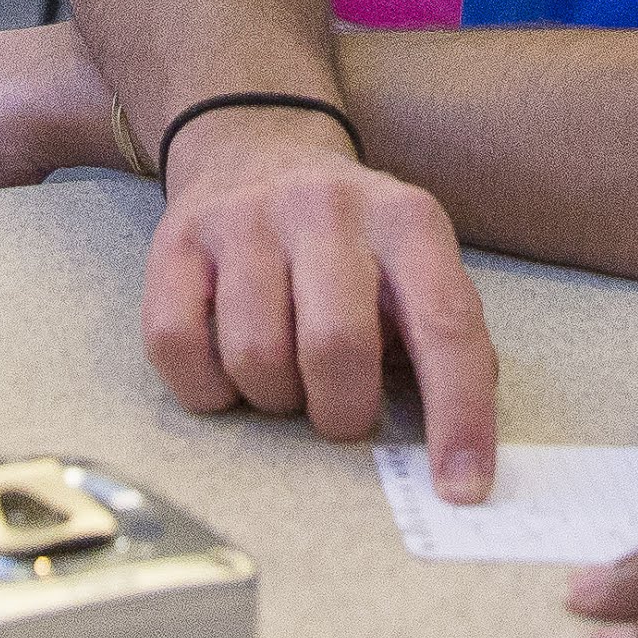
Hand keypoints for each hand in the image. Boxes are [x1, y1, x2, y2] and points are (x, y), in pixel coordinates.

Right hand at [142, 110, 496, 496]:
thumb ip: (440, 341)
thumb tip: (459, 453)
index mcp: (406, 220)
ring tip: (285, 375)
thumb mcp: (414, 266)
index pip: (445, 324)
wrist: (256, 147)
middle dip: (341, 412)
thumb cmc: (351, 243)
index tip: (462, 490)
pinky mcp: (176, 239)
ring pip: (255, 356)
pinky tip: (229, 369)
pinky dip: (207, 388)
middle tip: (338, 411)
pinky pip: (178, 348)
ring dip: (273, 398)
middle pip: (337, 347)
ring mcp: (245, 218)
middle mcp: (326, 206)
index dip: (458, 415)